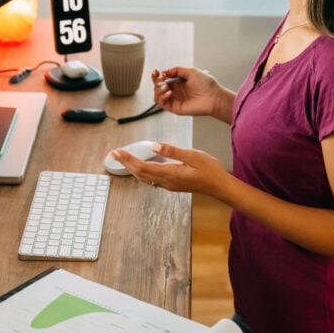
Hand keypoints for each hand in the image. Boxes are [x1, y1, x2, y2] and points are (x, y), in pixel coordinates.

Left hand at [110, 142, 227, 194]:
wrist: (220, 187)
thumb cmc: (210, 170)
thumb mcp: (193, 155)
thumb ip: (172, 151)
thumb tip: (153, 145)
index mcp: (170, 173)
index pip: (143, 166)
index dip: (128, 159)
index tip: (118, 152)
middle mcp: (167, 181)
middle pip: (140, 174)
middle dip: (125, 163)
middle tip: (114, 154)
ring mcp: (169, 185)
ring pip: (144, 177)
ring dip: (132, 168)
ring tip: (123, 159)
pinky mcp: (173, 184)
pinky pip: (152, 179)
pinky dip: (142, 171)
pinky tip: (141, 165)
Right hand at [151, 67, 221, 117]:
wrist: (213, 97)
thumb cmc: (206, 85)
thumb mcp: (191, 71)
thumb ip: (177, 70)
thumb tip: (165, 71)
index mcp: (179, 82)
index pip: (163, 79)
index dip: (157, 76)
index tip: (156, 72)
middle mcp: (176, 91)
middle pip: (158, 87)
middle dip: (156, 82)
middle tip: (161, 79)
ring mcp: (175, 99)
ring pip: (157, 96)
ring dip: (158, 90)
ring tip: (166, 87)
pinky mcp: (175, 108)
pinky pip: (162, 104)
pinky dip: (162, 97)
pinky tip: (169, 93)